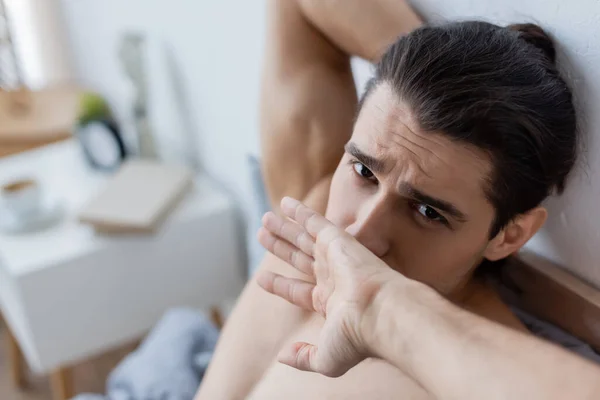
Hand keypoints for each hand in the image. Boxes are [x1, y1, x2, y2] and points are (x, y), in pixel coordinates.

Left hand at [256, 197, 403, 376]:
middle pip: (299, 258)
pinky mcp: (338, 240)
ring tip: (265, 219)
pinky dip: (300, 211)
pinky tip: (284, 203)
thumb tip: (283, 356)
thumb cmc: (356, 338)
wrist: (379, 314)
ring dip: (284, 228)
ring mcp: (335, 258)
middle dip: (281, 247)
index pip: (298, 291)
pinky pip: (315, 221)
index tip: (262, 277)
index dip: (280, 284)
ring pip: (303, 239)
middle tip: (262, 235)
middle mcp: (333, 278)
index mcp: (330, 303)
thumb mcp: (325, 358)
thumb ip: (304, 356)